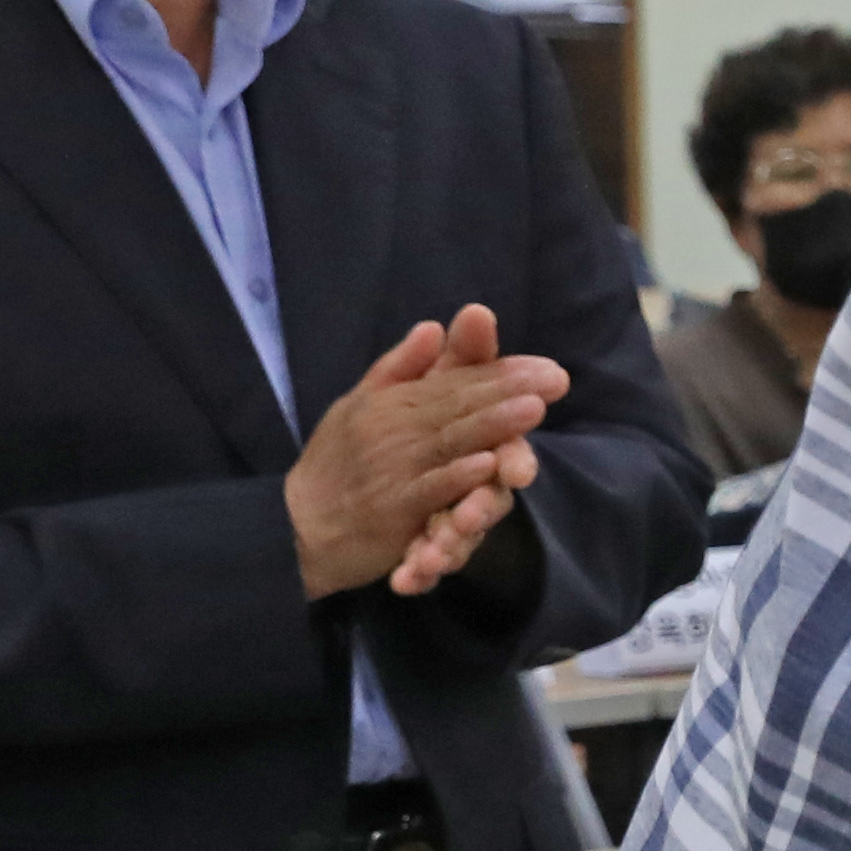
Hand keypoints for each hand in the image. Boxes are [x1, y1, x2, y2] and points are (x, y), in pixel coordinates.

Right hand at [290, 309, 563, 598]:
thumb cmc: (336, 464)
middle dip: (508, 391)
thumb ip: (399, 369)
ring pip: (449, 443)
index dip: (501, 373)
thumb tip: (433, 327)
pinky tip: (488, 463)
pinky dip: (456, 476)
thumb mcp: (359, 406)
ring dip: (491, 426)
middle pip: (458, 407)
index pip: (454, 383)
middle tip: (555, 378)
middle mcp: (394, 430)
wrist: (295, 524)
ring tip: (532, 408)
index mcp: (392, 403)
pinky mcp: (393, 508)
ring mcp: (394, 468)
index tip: (547, 367)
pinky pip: (428, 490)